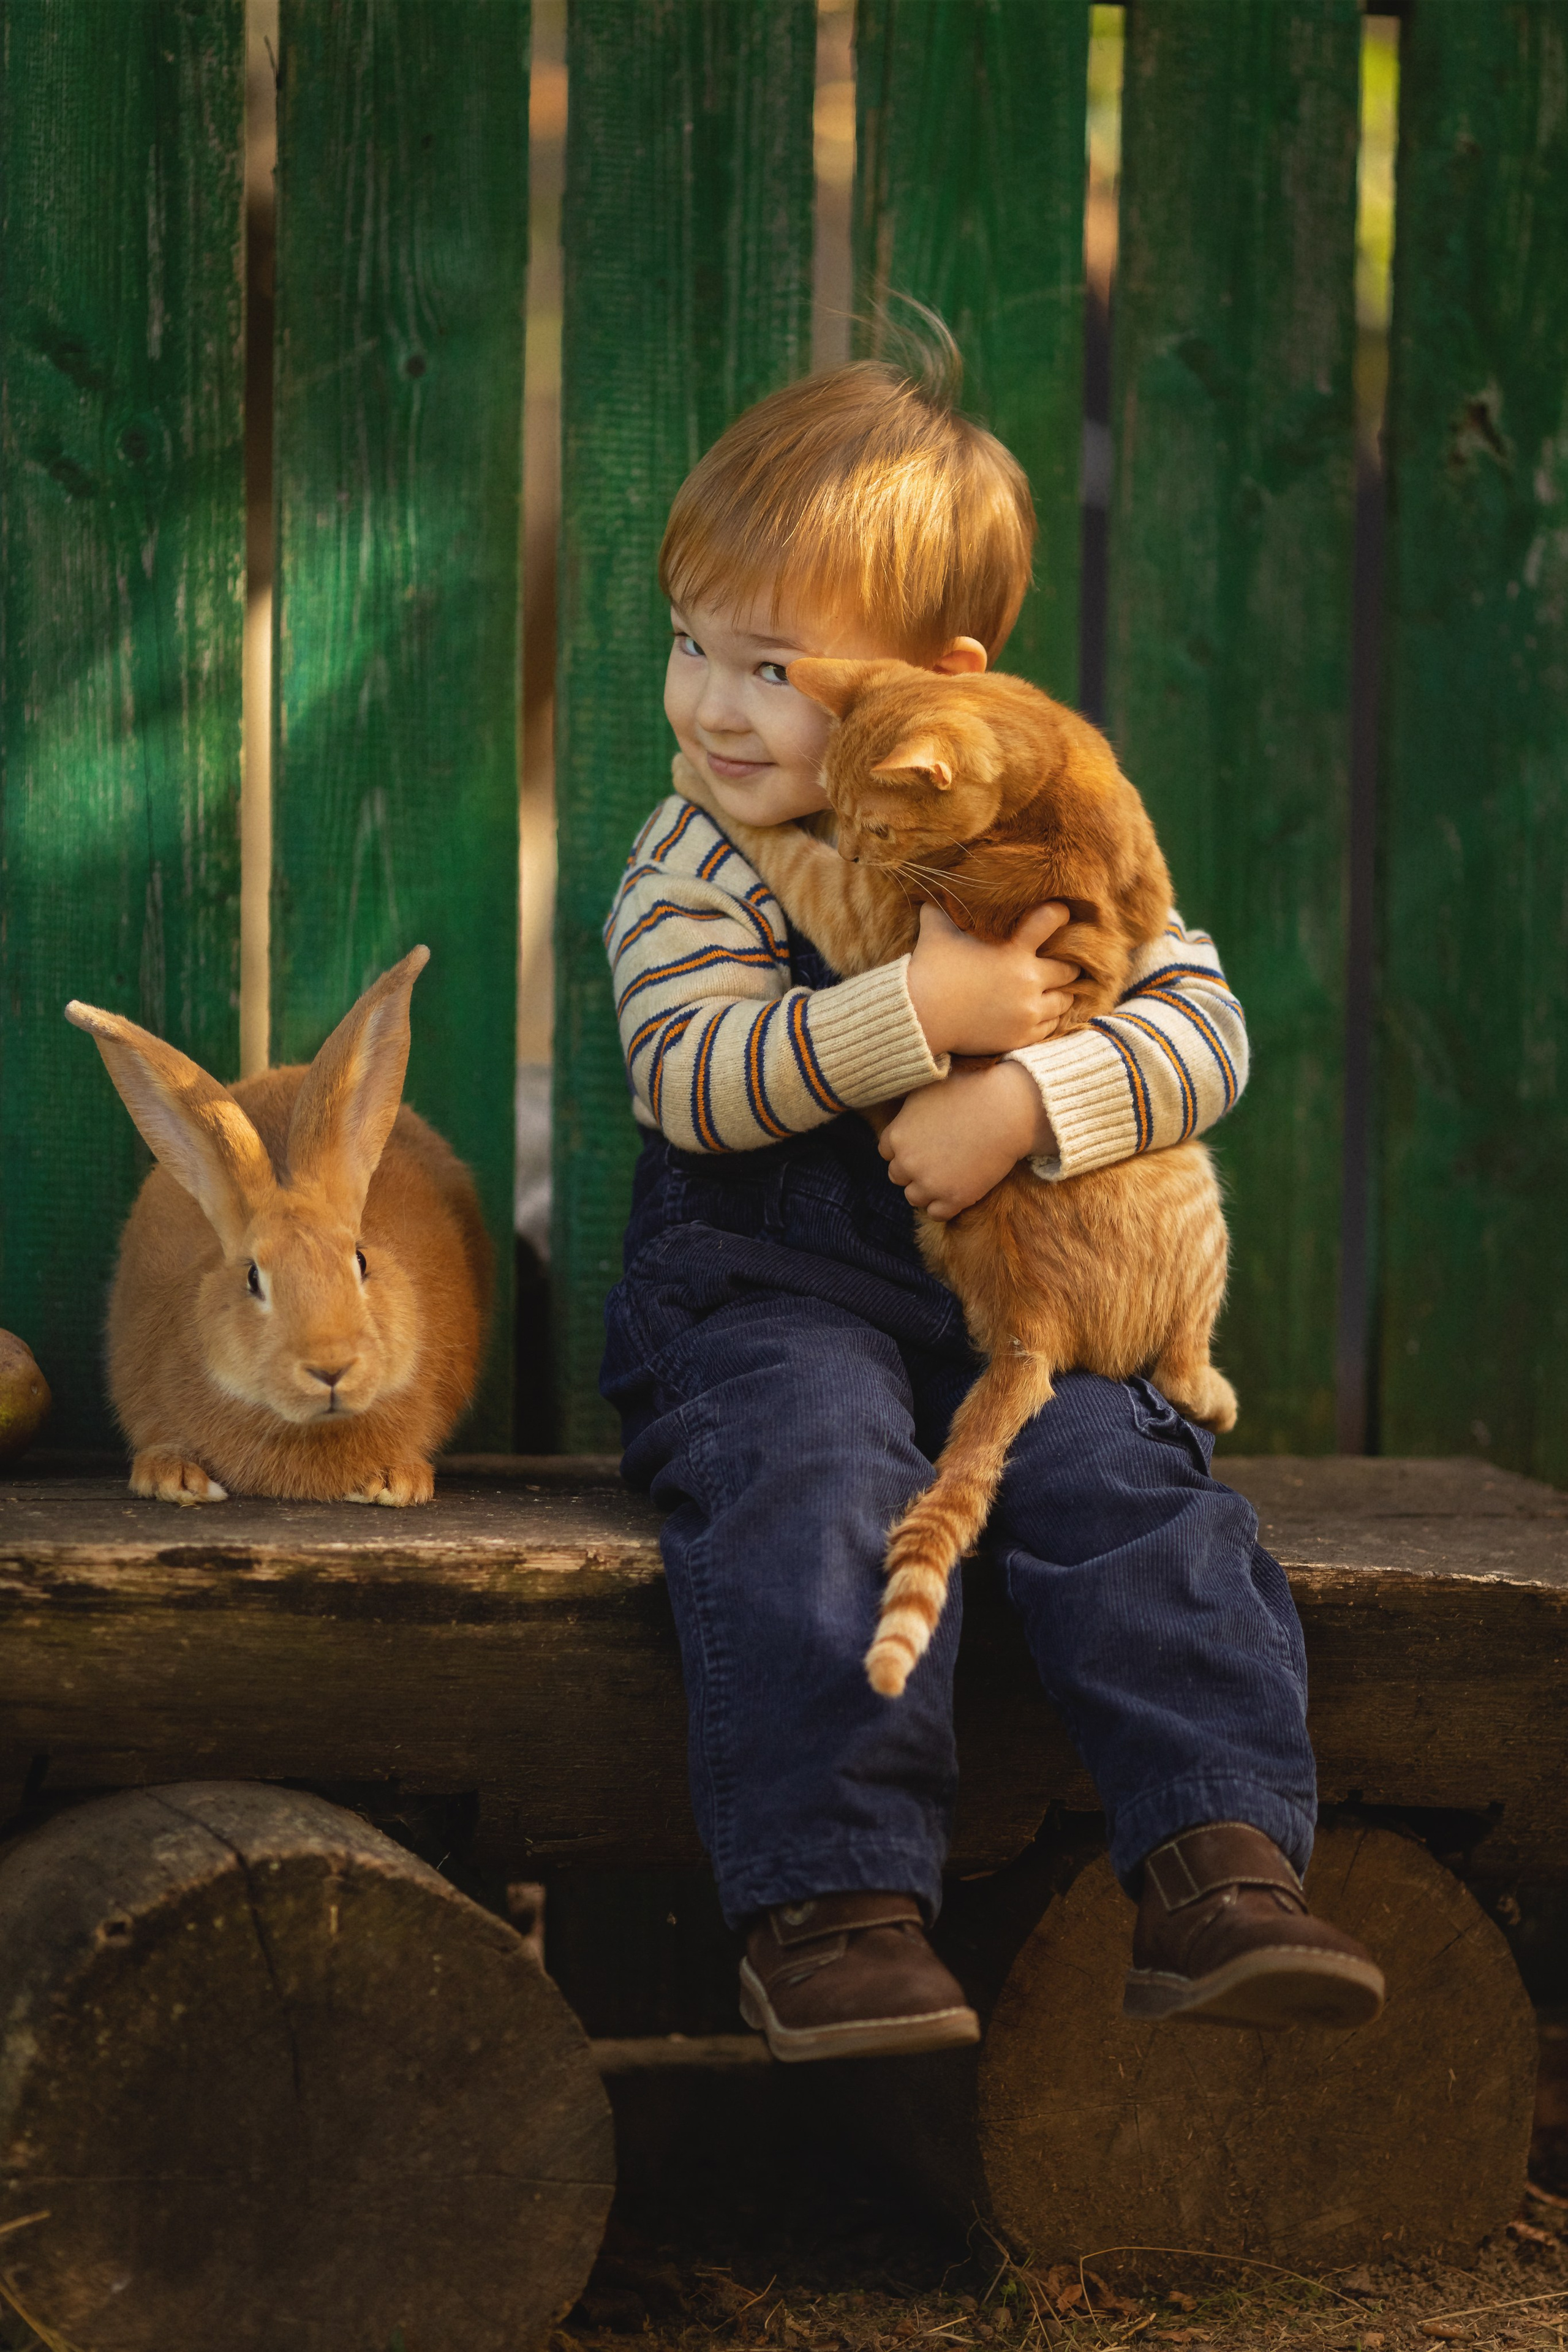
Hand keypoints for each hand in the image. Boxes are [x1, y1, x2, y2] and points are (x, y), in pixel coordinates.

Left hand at [880, 1061, 1056, 1220]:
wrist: (1007, 1111)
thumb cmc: (969, 1092)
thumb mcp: (925, 1090)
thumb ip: (905, 1110)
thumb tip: (900, 1117)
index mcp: (896, 1135)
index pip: (886, 1152)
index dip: (905, 1148)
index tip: (923, 1143)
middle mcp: (907, 1163)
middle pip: (897, 1176)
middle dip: (913, 1169)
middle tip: (937, 1158)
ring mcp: (930, 1184)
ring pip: (914, 1197)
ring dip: (926, 1189)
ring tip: (947, 1174)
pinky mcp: (955, 1198)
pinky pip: (937, 1213)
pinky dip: (944, 1205)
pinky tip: (957, 1189)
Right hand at [904, 900, 1078, 1057]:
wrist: (921, 1016)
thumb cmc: (929, 970)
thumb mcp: (936, 930)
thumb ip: (943, 908)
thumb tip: (936, 890)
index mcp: (1014, 949)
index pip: (1050, 919)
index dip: (1059, 914)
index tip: (1062, 915)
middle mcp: (1027, 979)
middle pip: (1067, 969)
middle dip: (1066, 965)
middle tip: (1063, 964)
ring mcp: (1027, 1010)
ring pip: (1064, 1000)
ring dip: (1060, 993)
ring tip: (1055, 991)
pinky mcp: (1022, 1035)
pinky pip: (1051, 1026)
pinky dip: (1048, 1018)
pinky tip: (1041, 1012)